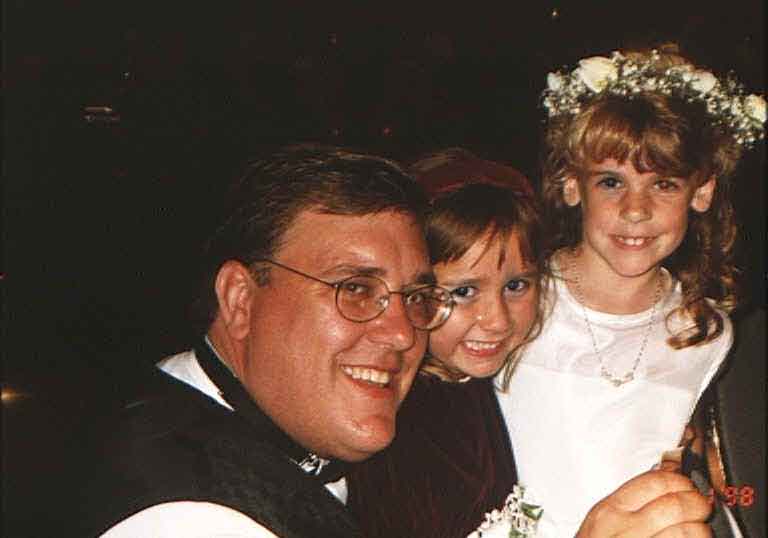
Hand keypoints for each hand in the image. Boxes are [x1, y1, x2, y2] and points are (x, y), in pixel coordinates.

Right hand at [576, 470, 711, 536]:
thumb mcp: (602, 520)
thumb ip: (629, 498)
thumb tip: (662, 472)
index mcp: (610, 511)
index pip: (655, 482)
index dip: (680, 481)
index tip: (687, 485)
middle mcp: (626, 531)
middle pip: (676, 504)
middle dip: (698, 503)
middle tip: (700, 506)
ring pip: (690, 531)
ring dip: (701, 529)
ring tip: (697, 529)